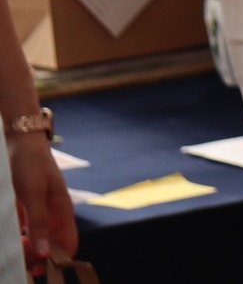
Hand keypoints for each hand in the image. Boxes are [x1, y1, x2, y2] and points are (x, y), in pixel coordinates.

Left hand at [9, 134, 76, 267]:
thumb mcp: (34, 194)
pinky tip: (8, 237)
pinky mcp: (24, 207)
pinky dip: (16, 237)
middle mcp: (52, 214)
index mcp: (62, 211)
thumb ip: (39, 223)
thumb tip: (46, 254)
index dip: (57, 259)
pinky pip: (23, 229)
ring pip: (36, 239)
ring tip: (12, 249)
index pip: (68, 244)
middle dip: (37, 257)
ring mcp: (37, 211)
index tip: (37, 268)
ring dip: (26, 249)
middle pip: (51, 246)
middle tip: (19, 260)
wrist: (18, 140)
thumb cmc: (30, 163)